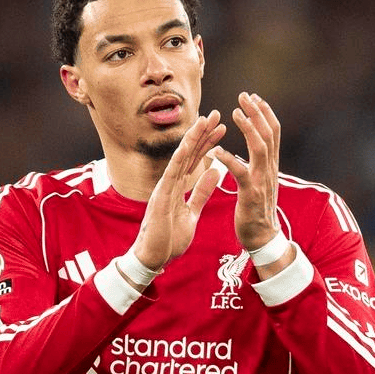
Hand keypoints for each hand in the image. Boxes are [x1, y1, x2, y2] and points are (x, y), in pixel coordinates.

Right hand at [130, 110, 225, 271]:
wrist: (153, 259)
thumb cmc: (169, 239)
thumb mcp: (191, 212)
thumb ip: (201, 192)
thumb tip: (215, 172)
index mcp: (178, 186)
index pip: (195, 159)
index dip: (208, 142)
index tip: (221, 127)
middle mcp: (170, 183)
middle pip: (188, 153)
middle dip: (202, 133)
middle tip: (216, 114)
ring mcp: (164, 189)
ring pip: (180, 158)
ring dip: (192, 139)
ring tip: (204, 121)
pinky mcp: (160, 199)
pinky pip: (171, 176)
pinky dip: (179, 160)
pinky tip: (187, 146)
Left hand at [213, 93, 291, 271]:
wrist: (263, 238)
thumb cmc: (257, 211)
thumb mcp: (262, 182)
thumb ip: (261, 165)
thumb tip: (259, 149)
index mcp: (271, 166)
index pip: (273, 132)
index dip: (265, 113)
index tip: (255, 98)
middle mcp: (270, 169)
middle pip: (269, 133)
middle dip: (257, 112)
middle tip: (245, 95)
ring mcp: (262, 180)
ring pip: (260, 147)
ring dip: (248, 128)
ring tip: (235, 113)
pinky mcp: (250, 194)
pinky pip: (241, 172)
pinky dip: (229, 159)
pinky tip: (217, 150)